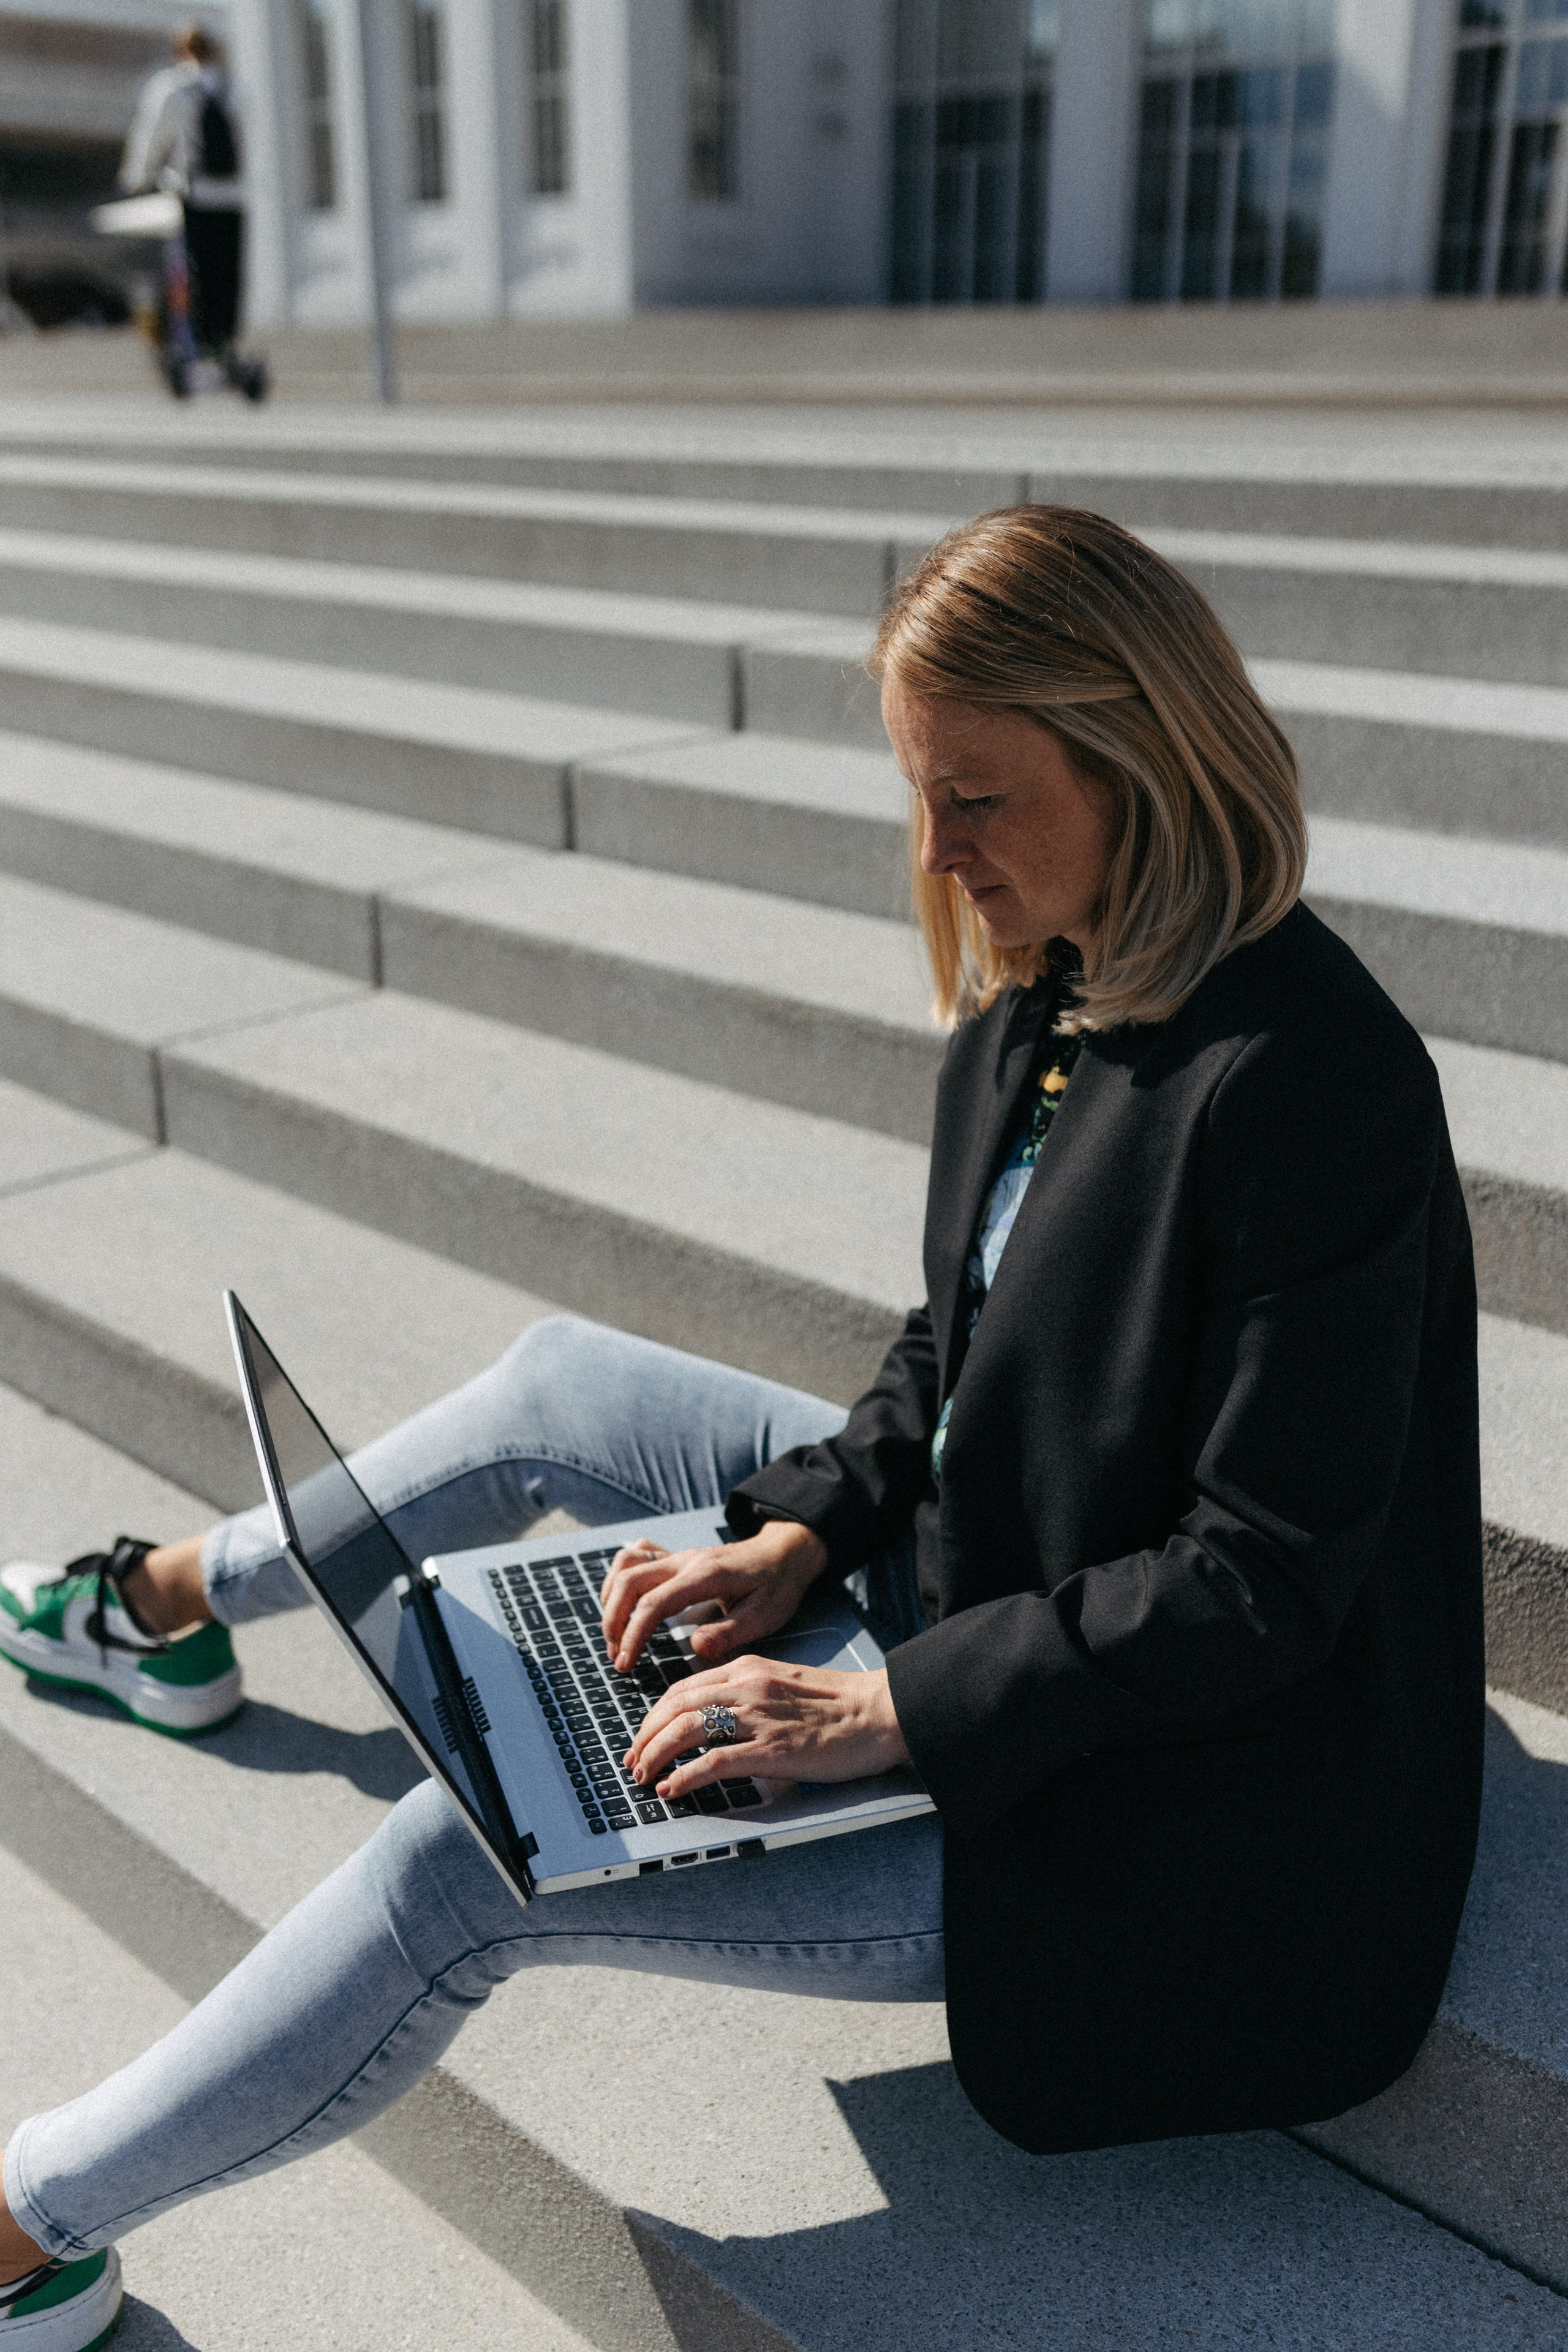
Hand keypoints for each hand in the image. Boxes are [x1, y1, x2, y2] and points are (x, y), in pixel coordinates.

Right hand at [598, 1518, 828, 1671]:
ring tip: (617, 1634)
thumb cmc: (776, 1586)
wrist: (784, 1554)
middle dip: (613, 1621)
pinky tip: (626, 1603)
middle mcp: (685, 1561)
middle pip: (629, 1581)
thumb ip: (729, 1632)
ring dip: (612, 1598)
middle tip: (617, 1657)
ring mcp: (678, 1556)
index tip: (625, 1664)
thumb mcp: (764, 1616)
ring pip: (626, 1564)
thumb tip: (695, 1648)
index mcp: (704, 1576)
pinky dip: (621, 1577)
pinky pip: (637, 1555)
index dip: (633, 1634)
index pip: (653, 1603)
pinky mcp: (676, 1558)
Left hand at [625, 1655, 908, 1801]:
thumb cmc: (841, 1704)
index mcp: (750, 1669)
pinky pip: (715, 1762)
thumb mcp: (786, 1685)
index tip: (644, 1735)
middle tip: (633, 1760)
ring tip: (643, 1776)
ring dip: (656, 1755)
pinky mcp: (773, 1750)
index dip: (655, 1714)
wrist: (882, 1711)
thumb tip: (721, 1723)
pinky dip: (685, 1777)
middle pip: (676, 1706)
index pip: (684, 1687)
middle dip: (646, 1735)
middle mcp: (748, 1687)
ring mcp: (759, 1718)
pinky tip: (672, 1789)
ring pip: (687, 1729)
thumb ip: (751, 1696)